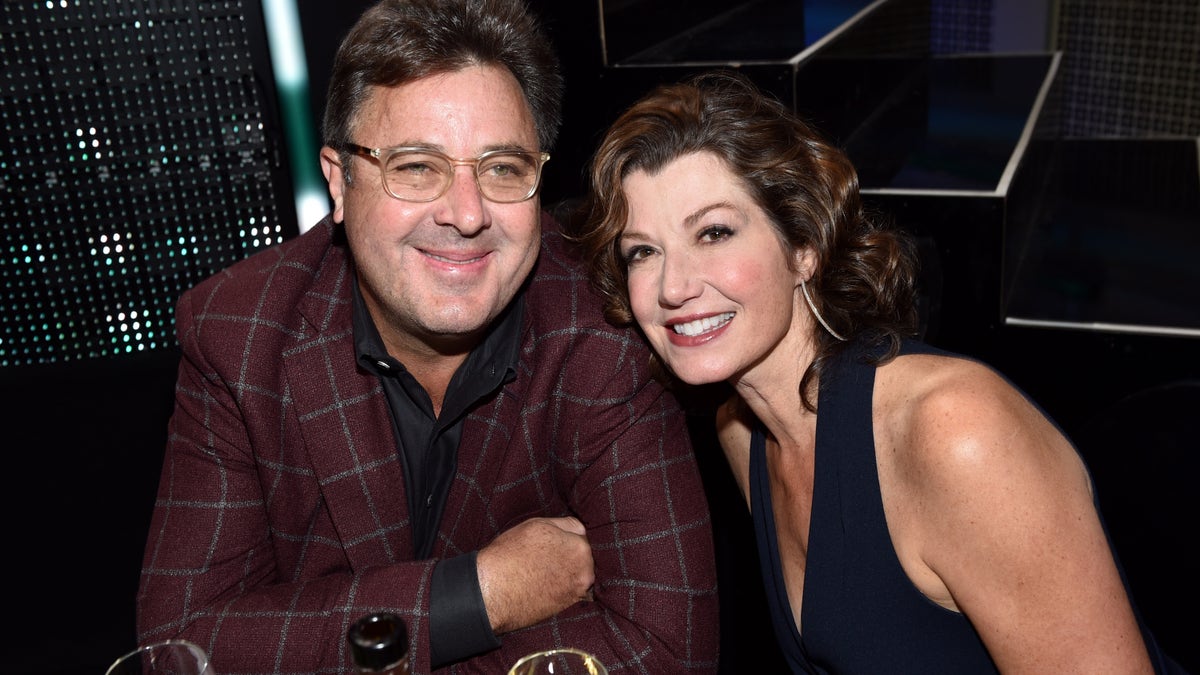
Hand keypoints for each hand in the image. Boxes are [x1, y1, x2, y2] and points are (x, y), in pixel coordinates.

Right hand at [476, 516, 594, 633]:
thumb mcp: (537, 525)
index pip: (580, 535)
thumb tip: (580, 530)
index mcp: (580, 547)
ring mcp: (578, 591)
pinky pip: (572, 591)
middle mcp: (585, 570)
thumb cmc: (510, 554)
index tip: (551, 543)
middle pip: (583, 556)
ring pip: (578, 574)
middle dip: (569, 555)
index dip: (563, 537)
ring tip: (543, 573)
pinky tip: (546, 585)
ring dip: (567, 572)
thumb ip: (564, 525)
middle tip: (546, 558)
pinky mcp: (568, 607)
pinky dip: (563, 588)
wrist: (492, 591)